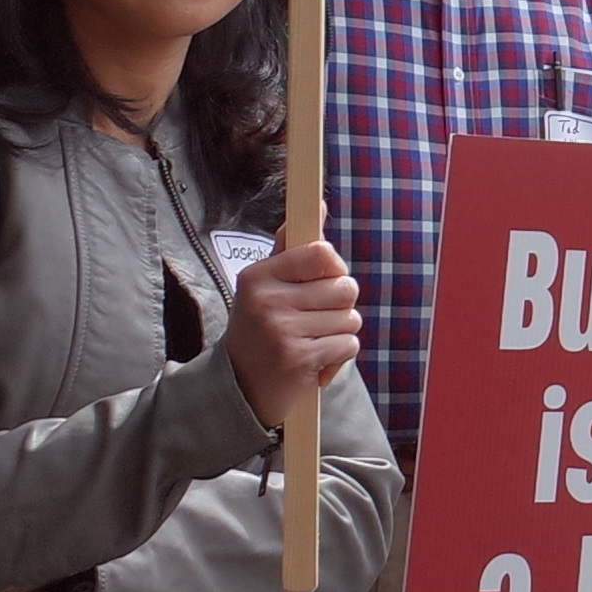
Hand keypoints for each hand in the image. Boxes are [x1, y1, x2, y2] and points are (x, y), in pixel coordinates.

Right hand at [224, 240, 361, 424]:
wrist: (240, 388)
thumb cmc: (262, 329)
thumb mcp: (267, 286)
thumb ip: (293, 248)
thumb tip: (317, 204)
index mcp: (258, 276)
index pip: (323, 253)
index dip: (334, 270)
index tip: (319, 285)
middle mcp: (266, 300)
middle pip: (345, 287)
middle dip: (339, 307)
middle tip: (310, 322)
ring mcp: (280, 329)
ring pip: (351, 318)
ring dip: (338, 334)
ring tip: (309, 343)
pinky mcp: (298, 358)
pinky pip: (348, 345)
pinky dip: (338, 358)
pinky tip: (312, 363)